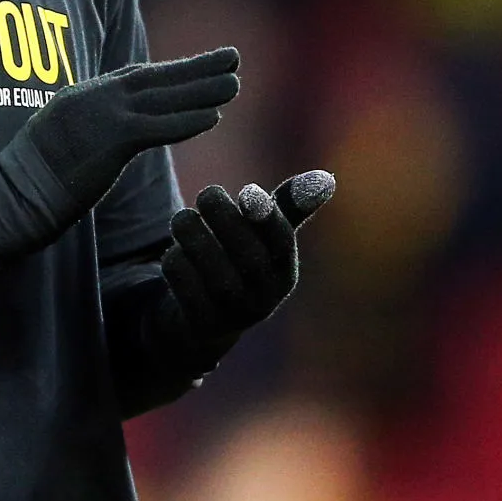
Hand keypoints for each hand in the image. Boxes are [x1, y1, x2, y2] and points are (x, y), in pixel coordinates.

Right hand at [19, 47, 239, 218]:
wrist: (14, 193)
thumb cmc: (31, 178)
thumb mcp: (56, 140)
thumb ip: (83, 128)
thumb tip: (102, 136)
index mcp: (80, 96)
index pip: (133, 77)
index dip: (171, 71)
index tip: (199, 66)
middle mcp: (93, 98)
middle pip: (154, 78)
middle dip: (196, 68)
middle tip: (232, 57)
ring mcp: (102, 116)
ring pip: (163, 98)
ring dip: (203, 90)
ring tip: (235, 83)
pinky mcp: (111, 139)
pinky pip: (159, 127)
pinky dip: (188, 121)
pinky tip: (214, 117)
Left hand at [157, 170, 335, 358]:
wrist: (205, 318)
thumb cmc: (238, 262)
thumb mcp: (262, 238)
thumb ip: (286, 207)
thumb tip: (325, 177)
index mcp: (284, 272)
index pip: (283, 244)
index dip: (267, 217)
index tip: (248, 191)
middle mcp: (264, 298)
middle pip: (248, 257)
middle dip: (224, 217)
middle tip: (207, 193)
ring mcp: (232, 314)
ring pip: (213, 271)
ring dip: (193, 234)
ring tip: (185, 218)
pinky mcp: (200, 323)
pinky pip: (184, 284)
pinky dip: (176, 260)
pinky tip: (177, 252)